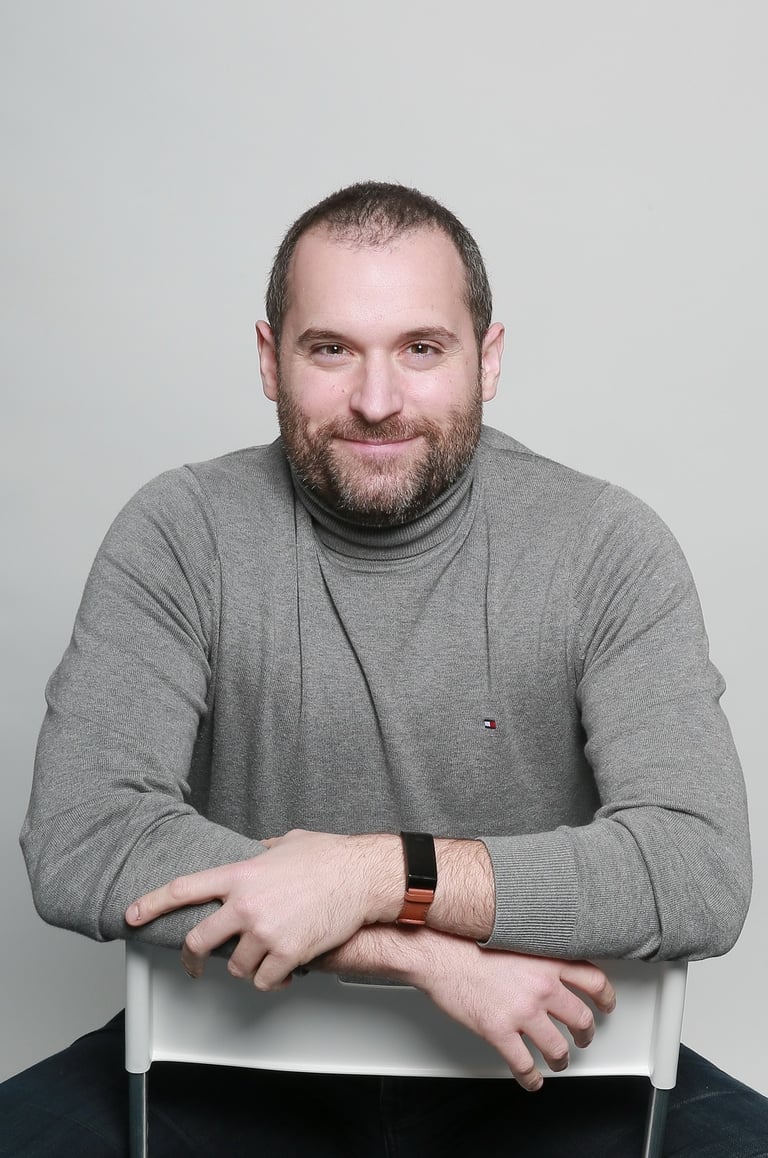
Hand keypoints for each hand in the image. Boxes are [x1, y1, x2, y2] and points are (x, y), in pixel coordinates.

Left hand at [125, 829, 400, 989]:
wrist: (361, 876)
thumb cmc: (330, 857)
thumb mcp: (288, 842)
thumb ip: (265, 851)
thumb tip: (259, 851)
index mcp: (241, 875)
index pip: (184, 889)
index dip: (153, 904)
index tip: (132, 915)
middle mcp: (246, 905)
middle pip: (200, 941)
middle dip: (194, 957)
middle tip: (195, 965)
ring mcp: (265, 932)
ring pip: (236, 966)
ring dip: (247, 966)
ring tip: (264, 957)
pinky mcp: (287, 954)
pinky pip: (265, 981)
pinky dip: (273, 980)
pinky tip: (283, 969)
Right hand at [413, 934, 614, 1090]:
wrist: (438, 952)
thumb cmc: (467, 940)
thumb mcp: (512, 936)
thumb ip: (534, 951)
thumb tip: (546, 961)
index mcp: (546, 960)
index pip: (592, 979)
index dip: (605, 996)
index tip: (606, 1003)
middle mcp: (540, 986)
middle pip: (580, 1018)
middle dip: (586, 1033)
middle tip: (584, 1037)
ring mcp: (522, 1011)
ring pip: (557, 1047)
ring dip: (561, 1059)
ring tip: (559, 1061)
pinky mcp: (499, 1031)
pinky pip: (524, 1064)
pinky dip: (531, 1079)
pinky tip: (531, 1080)